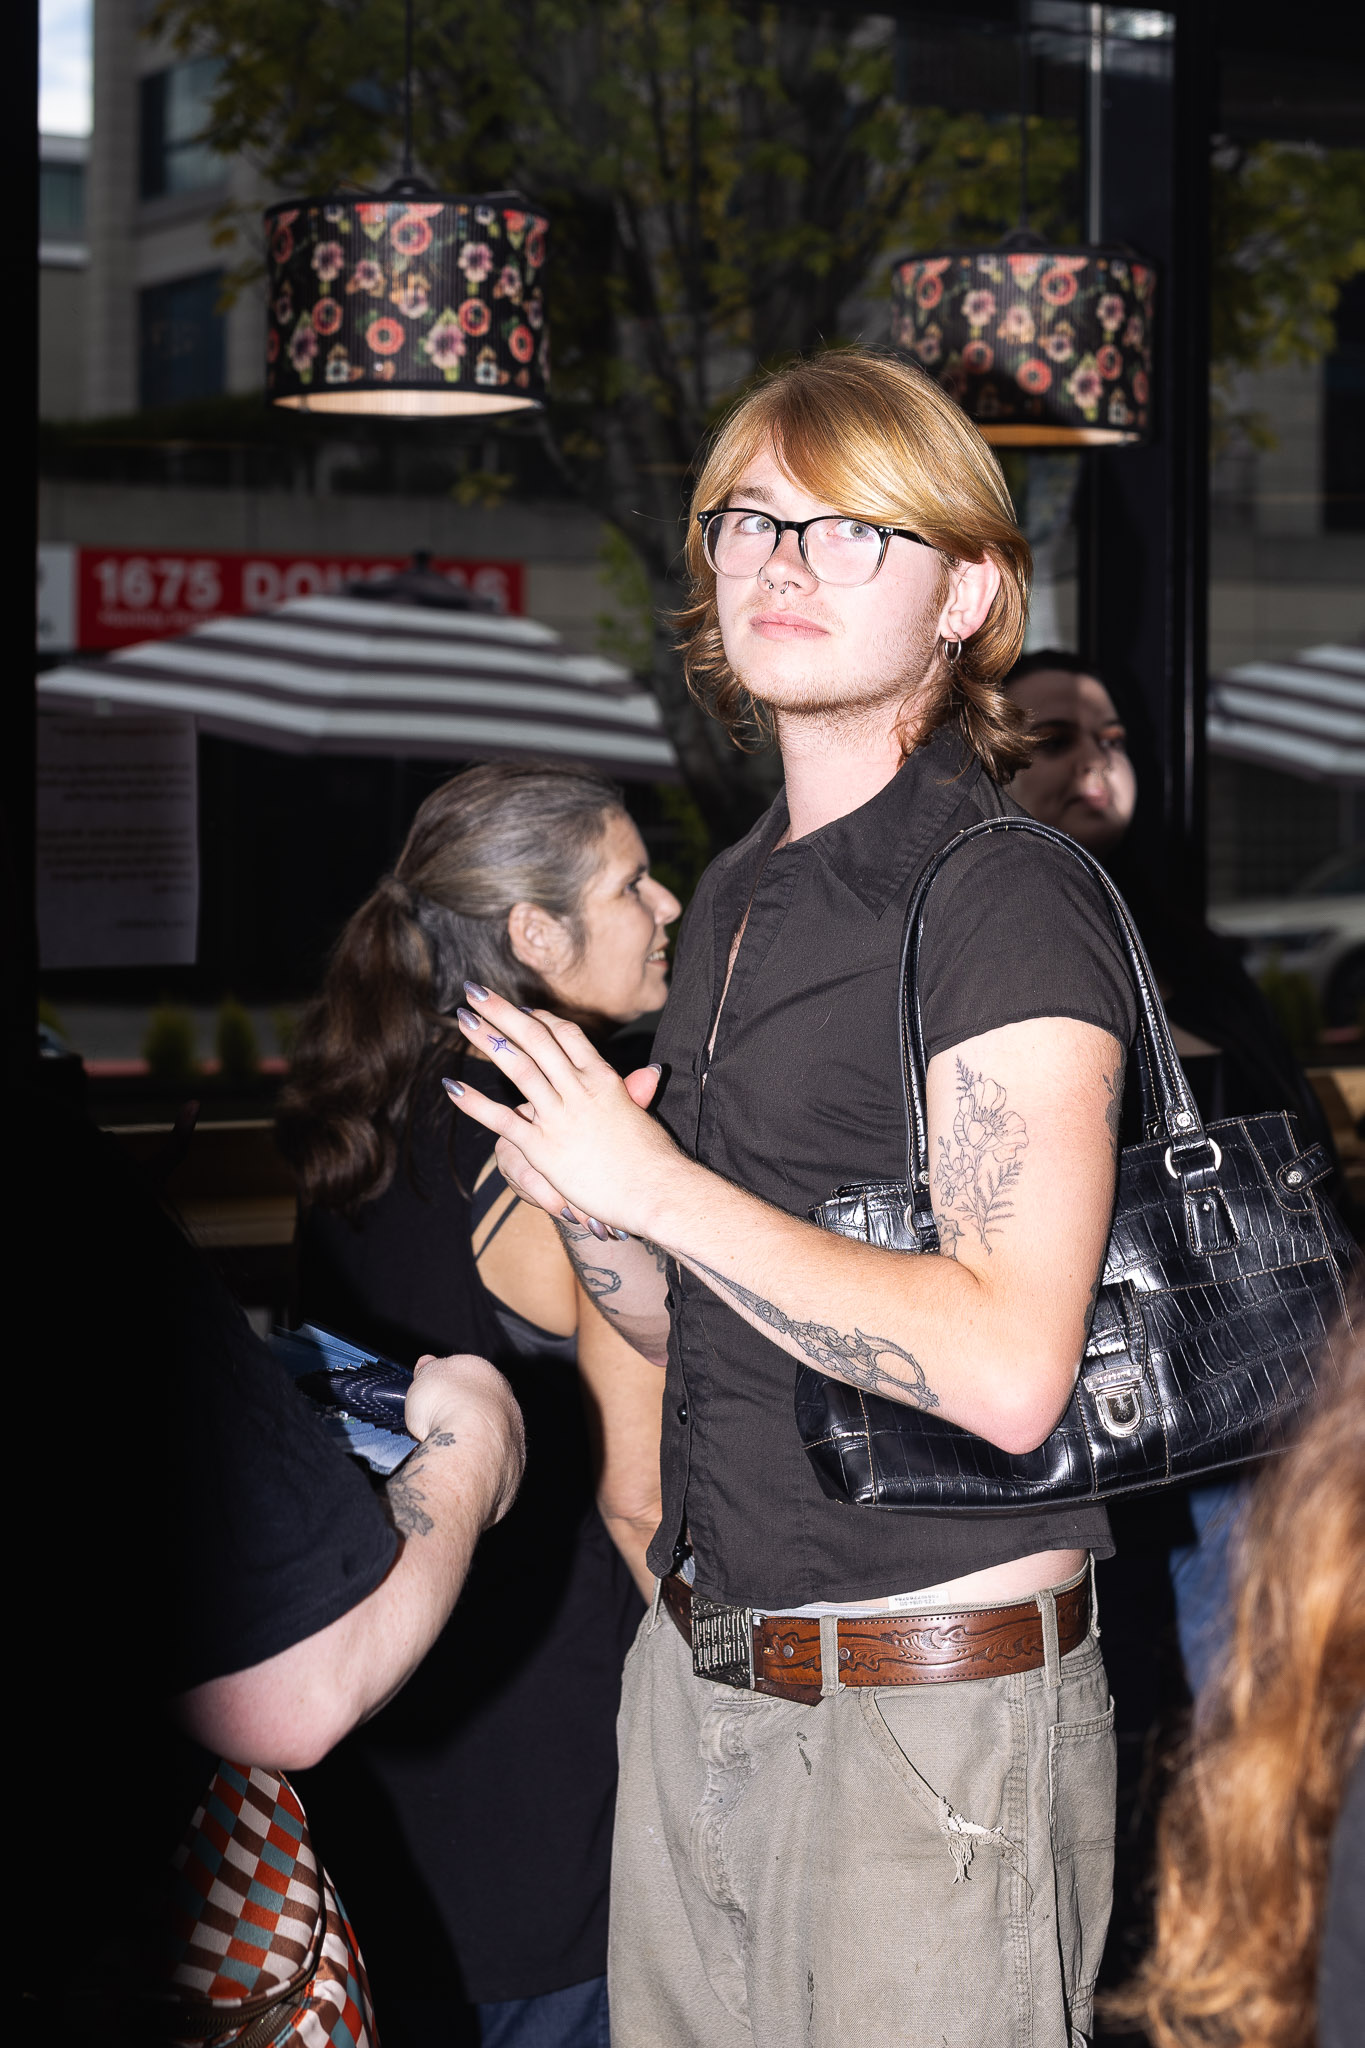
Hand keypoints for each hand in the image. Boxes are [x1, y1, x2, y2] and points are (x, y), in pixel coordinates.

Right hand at [406, 1352, 524, 1526]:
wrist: (470, 1448)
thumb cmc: (446, 1407)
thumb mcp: (425, 1377)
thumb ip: (429, 1370)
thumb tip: (428, 1363)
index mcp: (487, 1374)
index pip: (465, 1378)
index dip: (444, 1390)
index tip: (429, 1402)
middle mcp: (508, 1403)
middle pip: (479, 1409)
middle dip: (459, 1419)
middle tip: (433, 1431)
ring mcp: (514, 1436)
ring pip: (488, 1439)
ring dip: (470, 1446)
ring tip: (443, 1455)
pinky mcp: (514, 1467)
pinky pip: (491, 1466)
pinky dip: (476, 1469)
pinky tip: (459, 1473)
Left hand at [442, 990, 687, 1236]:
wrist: (658, 1190)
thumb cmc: (654, 1158)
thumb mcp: (641, 1116)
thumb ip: (635, 1090)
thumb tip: (650, 1071)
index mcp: (603, 1078)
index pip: (565, 1035)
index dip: (539, 1018)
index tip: (518, 1010)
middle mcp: (580, 1089)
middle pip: (536, 1038)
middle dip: (503, 1011)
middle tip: (476, 991)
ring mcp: (560, 1117)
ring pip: (518, 1067)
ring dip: (487, 1039)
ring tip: (462, 1019)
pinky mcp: (544, 1148)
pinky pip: (503, 1119)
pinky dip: (475, 1103)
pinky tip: (452, 1087)